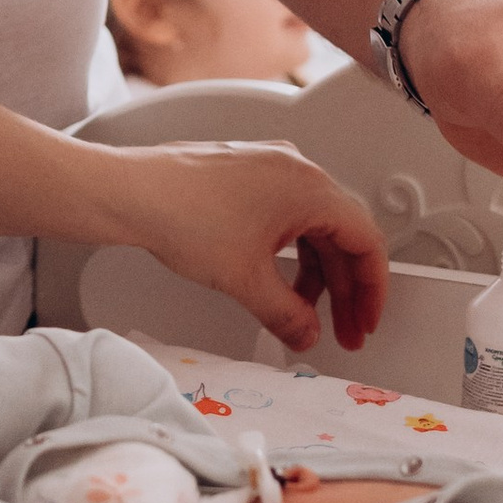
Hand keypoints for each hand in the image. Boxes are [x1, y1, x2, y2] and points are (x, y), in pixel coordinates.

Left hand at [104, 141, 387, 352]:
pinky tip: (278, 282)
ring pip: (314, 227)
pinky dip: (290, 253)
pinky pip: (288, 216)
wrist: (130, 192)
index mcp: (310, 188)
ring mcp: (271, 168)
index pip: (366, 241)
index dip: (372, 290)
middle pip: (343, 235)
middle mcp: (296, 170)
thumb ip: (286, 315)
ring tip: (304, 314)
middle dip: (345, 289)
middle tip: (343, 327)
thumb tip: (305, 333)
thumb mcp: (244, 280)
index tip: (366, 319)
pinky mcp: (248, 174)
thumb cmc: (179, 213)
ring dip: (316, 274)